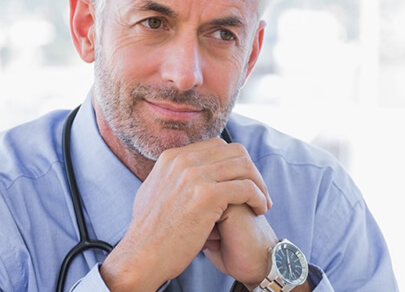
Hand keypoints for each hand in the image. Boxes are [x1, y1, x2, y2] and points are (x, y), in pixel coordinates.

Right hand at [100, 138, 272, 290]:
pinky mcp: (206, 195)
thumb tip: (183, 170)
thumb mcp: (155, 192)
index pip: (217, 146)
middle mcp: (183, 161)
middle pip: (235, 152)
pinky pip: (246, 187)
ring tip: (262, 204)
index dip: (236, 163)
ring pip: (244, 167)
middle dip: (252, 171)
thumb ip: (172, 177)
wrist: (142, 257)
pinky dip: (258, 197)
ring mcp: (194, 176)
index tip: (244, 182)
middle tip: (259, 192)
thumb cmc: (151, 234)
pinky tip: (259, 210)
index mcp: (172, 158)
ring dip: (259, 185)